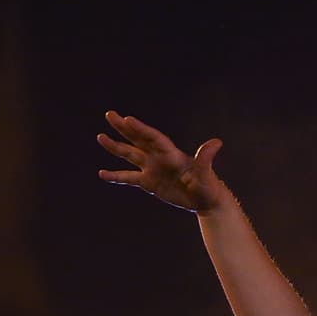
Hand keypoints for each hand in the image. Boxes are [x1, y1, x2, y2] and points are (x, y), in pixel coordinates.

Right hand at [98, 111, 224, 212]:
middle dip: (124, 128)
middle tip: (110, 114)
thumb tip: (216, 143)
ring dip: (115, 147)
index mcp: (171, 154)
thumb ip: (206, 158)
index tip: (127, 119)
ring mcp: (152, 169)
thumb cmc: (209, 186)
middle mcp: (159, 158)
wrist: (206, 201)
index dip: (141, 129)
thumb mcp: (206, 173)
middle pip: (138, 139)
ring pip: (130, 155)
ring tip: (100, 137)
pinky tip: (102, 174)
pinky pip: (129, 177)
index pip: (153, 138)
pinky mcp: (149, 182)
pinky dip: (116, 176)